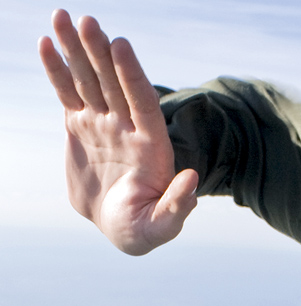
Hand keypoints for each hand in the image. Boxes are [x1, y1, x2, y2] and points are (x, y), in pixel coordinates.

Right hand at [39, 9, 197, 254]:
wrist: (120, 225)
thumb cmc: (143, 229)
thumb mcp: (162, 226)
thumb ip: (178, 205)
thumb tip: (192, 179)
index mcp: (152, 147)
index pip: (144, 105)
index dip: (133, 77)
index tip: (121, 46)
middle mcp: (128, 128)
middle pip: (115, 85)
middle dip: (101, 54)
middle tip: (88, 21)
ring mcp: (104, 124)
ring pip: (90, 81)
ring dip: (78, 51)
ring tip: (63, 17)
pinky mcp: (81, 127)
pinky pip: (68, 94)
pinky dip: (58, 71)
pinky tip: (48, 43)